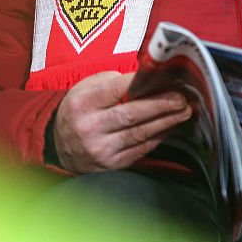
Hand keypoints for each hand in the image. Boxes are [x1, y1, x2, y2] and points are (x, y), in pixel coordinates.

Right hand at [52, 71, 191, 172]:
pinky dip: (158, 136)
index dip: (141, 83)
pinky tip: (170, 127)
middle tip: (181, 98)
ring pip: (140, 133)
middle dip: (161, 105)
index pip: (116, 89)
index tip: (164, 78)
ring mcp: (101, 148)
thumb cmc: (78, 111)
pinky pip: (140, 149)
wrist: (58, 146)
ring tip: (184, 111)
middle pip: (132, 114)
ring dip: (166, 121)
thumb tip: (143, 79)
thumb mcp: (84, 89)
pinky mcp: (111, 164)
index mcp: (82, 103)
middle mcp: (90, 127)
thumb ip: (111, 81)